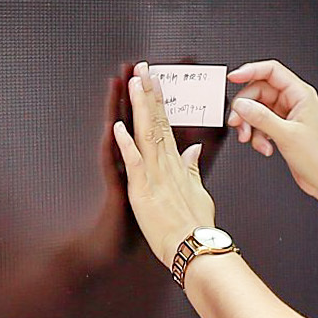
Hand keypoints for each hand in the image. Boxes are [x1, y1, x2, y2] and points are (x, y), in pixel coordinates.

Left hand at [111, 61, 217, 270]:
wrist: (195, 249)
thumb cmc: (196, 226)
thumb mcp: (198, 192)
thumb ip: (193, 168)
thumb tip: (194, 148)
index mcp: (176, 164)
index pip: (167, 124)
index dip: (159, 101)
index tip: (154, 81)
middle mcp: (166, 164)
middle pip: (156, 122)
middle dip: (149, 94)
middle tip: (143, 68)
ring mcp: (154, 175)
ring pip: (145, 134)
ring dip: (139, 107)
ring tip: (134, 83)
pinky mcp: (143, 191)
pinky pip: (133, 163)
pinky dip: (126, 145)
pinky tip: (119, 127)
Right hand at [225, 59, 317, 201]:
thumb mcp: (287, 135)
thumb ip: (261, 118)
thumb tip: (242, 105)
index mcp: (300, 94)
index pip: (271, 71)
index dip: (250, 71)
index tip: (233, 78)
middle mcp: (293, 101)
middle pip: (258, 92)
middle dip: (245, 108)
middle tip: (238, 123)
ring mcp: (286, 115)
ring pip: (256, 109)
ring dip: (250, 125)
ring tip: (251, 139)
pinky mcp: (281, 128)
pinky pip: (260, 124)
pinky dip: (257, 136)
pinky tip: (264, 147)